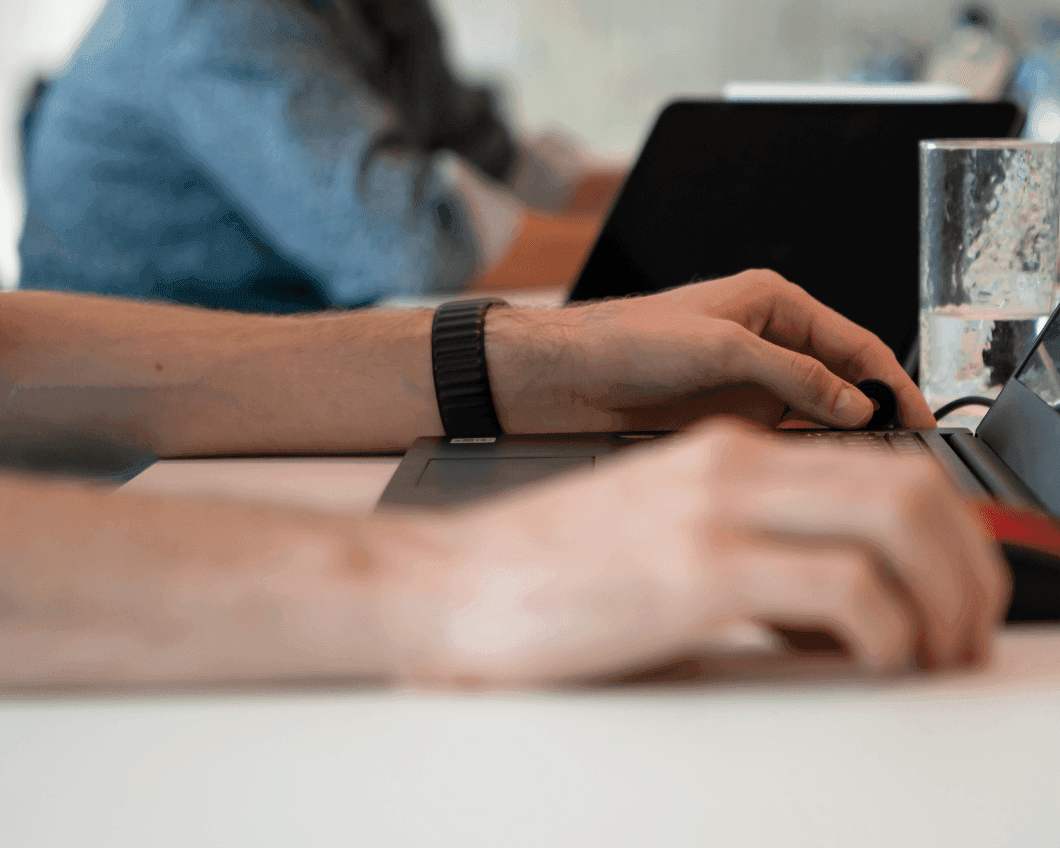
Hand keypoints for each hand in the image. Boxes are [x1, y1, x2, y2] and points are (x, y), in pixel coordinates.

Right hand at [371, 420, 1007, 685]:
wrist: (454, 583)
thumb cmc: (551, 572)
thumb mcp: (666, 539)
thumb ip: (755, 554)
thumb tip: (842, 612)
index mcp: (725, 453)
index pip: (881, 466)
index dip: (944, 532)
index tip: (952, 590)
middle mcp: (730, 464)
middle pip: (909, 486)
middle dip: (966, 564)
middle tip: (964, 627)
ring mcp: (714, 510)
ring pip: (896, 525)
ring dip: (942, 598)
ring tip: (935, 652)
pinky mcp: (696, 570)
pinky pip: (845, 590)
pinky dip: (888, 632)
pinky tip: (872, 661)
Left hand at [486, 270, 934, 432]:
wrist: (567, 378)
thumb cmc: (628, 338)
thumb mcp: (721, 349)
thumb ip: (793, 375)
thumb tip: (853, 404)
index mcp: (773, 305)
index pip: (855, 343)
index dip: (892, 381)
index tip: (921, 419)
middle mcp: (766, 342)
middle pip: (842, 382)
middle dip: (873, 415)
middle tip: (900, 456)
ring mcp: (748, 385)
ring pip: (815, 416)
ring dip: (838, 442)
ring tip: (864, 474)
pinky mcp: (727, 418)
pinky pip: (781, 439)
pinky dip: (802, 456)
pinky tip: (814, 477)